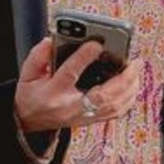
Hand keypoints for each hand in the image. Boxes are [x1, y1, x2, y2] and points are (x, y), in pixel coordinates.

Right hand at [13, 38, 140, 132]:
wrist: (30, 122)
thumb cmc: (31, 96)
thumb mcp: (27, 74)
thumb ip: (38, 56)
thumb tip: (52, 41)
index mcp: (53, 92)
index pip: (70, 73)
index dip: (84, 57)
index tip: (97, 44)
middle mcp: (71, 106)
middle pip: (102, 94)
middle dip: (122, 77)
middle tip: (134, 61)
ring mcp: (83, 115)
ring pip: (113, 105)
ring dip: (130, 87)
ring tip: (136, 70)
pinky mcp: (91, 120)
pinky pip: (115, 113)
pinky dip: (128, 99)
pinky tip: (133, 86)